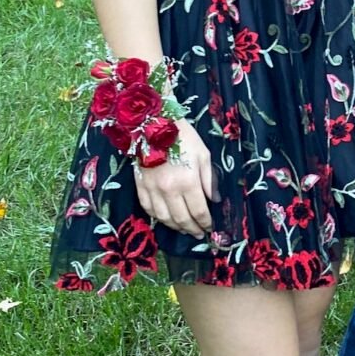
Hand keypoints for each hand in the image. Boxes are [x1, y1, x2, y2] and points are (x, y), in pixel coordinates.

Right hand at [132, 117, 214, 235]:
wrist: (154, 122)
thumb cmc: (184, 137)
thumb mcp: (203, 155)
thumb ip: (209, 180)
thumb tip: (214, 200)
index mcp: (187, 181)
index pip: (198, 211)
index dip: (205, 222)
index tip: (210, 227)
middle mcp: (169, 189)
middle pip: (181, 219)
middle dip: (192, 229)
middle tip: (199, 234)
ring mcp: (152, 189)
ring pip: (164, 218)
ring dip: (175, 227)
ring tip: (184, 229)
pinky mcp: (140, 186)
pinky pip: (148, 209)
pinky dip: (158, 218)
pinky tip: (166, 219)